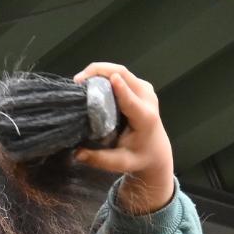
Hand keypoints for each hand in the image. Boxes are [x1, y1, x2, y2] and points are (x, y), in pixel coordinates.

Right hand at [72, 62, 174, 213]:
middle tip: (77, 81)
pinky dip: (105, 74)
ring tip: (80, 81)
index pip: (132, 100)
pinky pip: (121, 74)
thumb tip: (76, 154)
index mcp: (145, 118)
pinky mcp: (140, 86)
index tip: (111, 79)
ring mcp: (145, 89)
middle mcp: (147, 99)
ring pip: (122, 71)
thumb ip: (99, 159)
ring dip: (100, 71)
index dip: (121, 88)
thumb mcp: (120, 163)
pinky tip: (92, 82)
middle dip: (100, 71)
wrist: (157, 150)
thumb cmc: (139, 157)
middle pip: (124, 75)